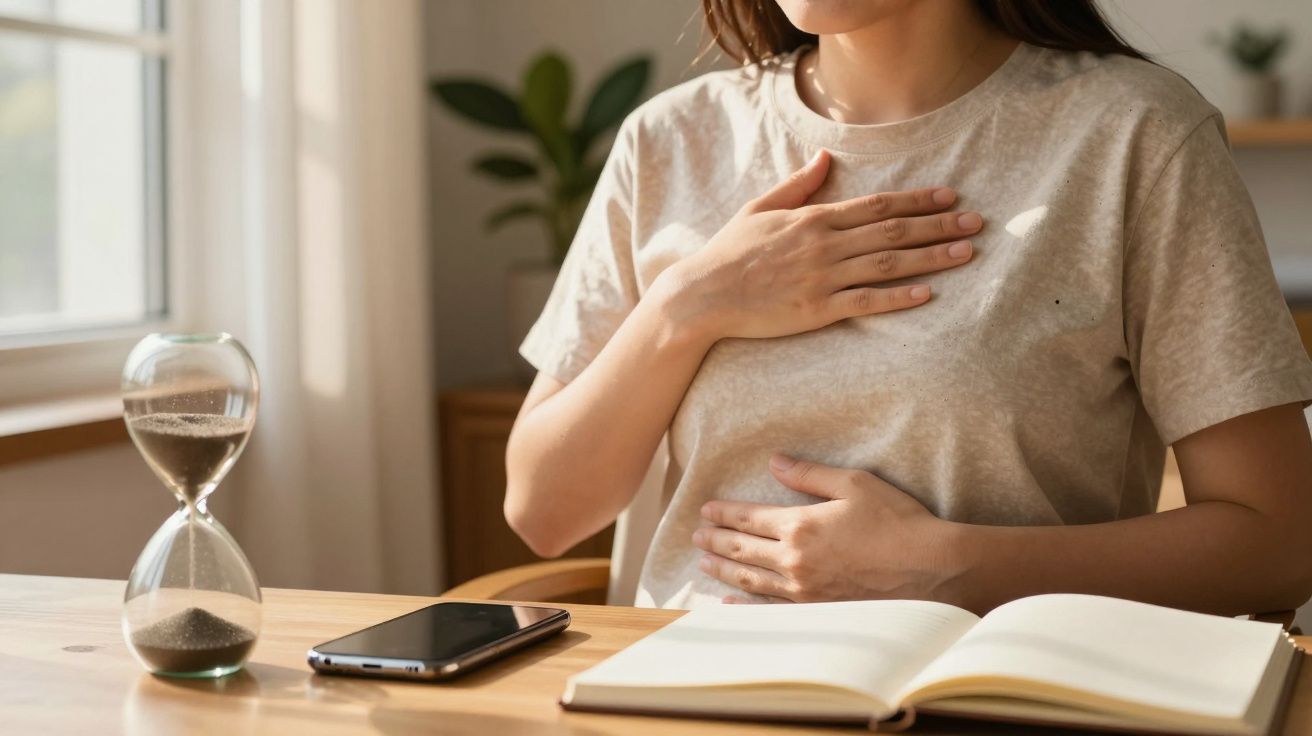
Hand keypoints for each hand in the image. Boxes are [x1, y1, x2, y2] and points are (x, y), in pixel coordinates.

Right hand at [658, 149, 982, 341]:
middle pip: (893, 231)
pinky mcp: (817, 309)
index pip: (877, 205)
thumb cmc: (729, 251)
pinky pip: (866, 302)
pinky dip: (898, 297)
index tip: (950, 197)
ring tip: (966, 253)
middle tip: (976, 223)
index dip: (917, 200)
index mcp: (814, 218)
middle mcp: (825, 244)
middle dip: (938, 225)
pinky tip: (928, 292)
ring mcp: (822, 277)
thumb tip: (825, 157)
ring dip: (930, 257)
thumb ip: (799, 185)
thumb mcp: (761, 207)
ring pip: (888, 264)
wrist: (703, 294)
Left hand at [693, 454, 961, 603]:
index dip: (724, 513)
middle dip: (715, 541)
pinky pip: (769, 609)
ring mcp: (803, 590)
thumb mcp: (854, 483)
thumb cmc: (897, 521)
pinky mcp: (816, 611)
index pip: (749, 517)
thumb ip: (809, 474)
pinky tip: (728, 600)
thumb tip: (774, 461)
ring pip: (749, 578)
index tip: (705, 510)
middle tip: (696, 536)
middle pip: (742, 549)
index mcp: (800, 524)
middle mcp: (793, 560)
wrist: (930, 569)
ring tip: (704, 562)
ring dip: (723, 569)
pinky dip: (744, 604)